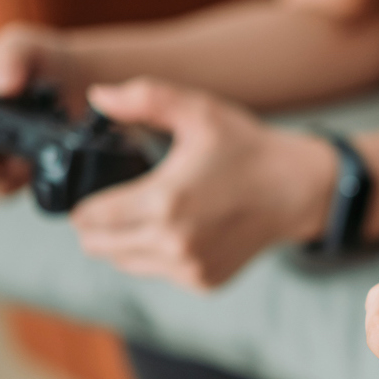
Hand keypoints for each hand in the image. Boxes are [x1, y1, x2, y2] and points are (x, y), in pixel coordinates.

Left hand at [70, 77, 335, 289]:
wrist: (297, 189)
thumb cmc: (247, 148)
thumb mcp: (197, 111)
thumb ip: (144, 98)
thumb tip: (97, 96)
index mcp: (164, 201)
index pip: (90, 219)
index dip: (81, 204)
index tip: (91, 190)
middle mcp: (174, 243)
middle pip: (98, 247)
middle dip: (95, 226)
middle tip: (112, 201)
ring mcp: (190, 268)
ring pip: (125, 263)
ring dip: (124, 242)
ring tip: (145, 212)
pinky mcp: (204, 282)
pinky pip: (159, 273)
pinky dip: (157, 255)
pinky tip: (177, 229)